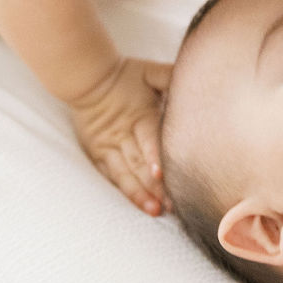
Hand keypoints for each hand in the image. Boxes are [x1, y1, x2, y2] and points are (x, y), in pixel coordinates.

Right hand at [68, 56, 172, 214]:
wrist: (87, 78)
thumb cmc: (124, 75)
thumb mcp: (148, 72)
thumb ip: (169, 76)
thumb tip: (195, 77)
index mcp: (138, 115)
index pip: (148, 138)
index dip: (154, 156)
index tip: (161, 174)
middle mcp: (123, 135)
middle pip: (139, 163)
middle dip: (155, 185)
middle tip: (172, 205)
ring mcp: (109, 147)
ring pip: (126, 174)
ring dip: (141, 193)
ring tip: (156, 210)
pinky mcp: (100, 155)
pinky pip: (113, 177)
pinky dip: (127, 191)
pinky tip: (140, 204)